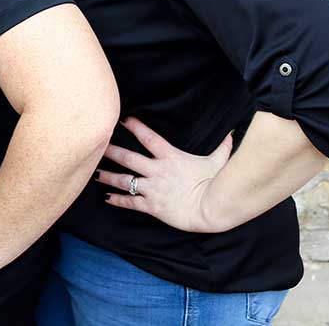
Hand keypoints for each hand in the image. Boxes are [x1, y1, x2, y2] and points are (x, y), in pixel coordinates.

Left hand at [96, 117, 233, 232]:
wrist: (211, 209)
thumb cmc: (215, 184)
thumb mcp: (218, 161)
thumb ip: (222, 146)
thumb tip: (233, 133)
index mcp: (170, 157)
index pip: (148, 138)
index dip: (135, 127)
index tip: (123, 120)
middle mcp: (157, 171)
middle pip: (128, 157)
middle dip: (111, 151)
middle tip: (97, 146)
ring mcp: (153, 188)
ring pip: (124, 180)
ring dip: (108, 176)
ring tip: (95, 173)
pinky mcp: (152, 206)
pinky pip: (131, 202)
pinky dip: (118, 200)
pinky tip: (108, 198)